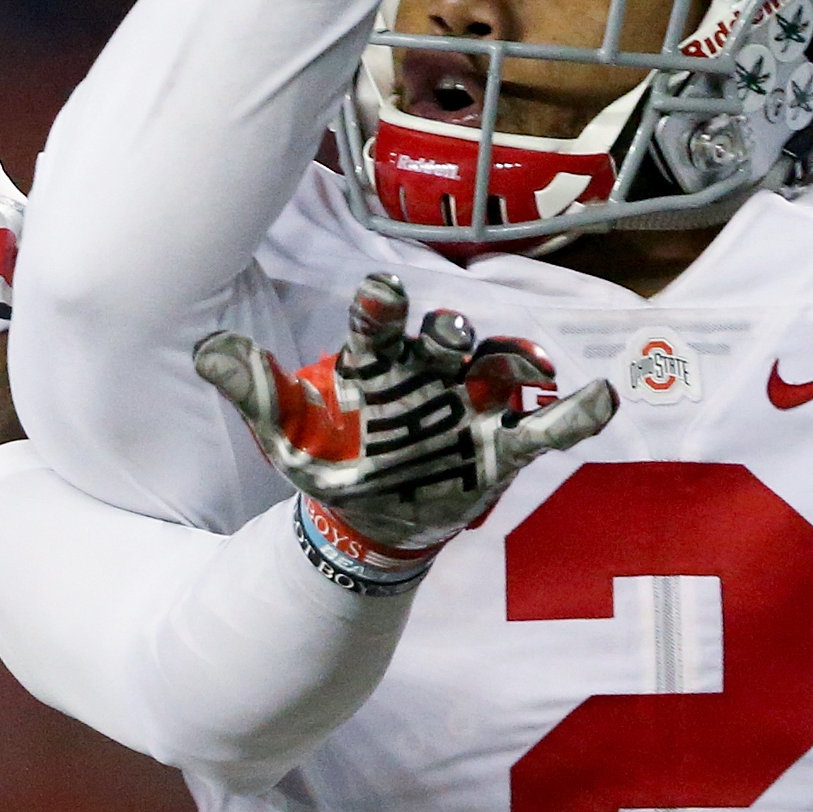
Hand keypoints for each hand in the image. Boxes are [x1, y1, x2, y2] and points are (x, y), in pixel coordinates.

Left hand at [194, 275, 617, 592]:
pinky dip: (573, 414)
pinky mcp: (503, 448)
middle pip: (448, 336)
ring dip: (512, 363)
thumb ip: (255, 392)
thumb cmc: (329, 461)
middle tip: (449, 335)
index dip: (382, 304)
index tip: (380, 288)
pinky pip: (544, 428)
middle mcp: (429, 371)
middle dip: (450, 333)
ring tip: (528, 365)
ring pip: (499, 369)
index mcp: (376, 362)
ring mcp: (470, 406)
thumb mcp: (285, 436)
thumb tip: (210, 349)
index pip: (379, 323)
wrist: (368, 523)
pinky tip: (602, 398)